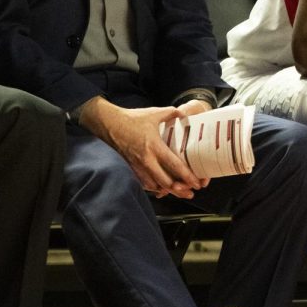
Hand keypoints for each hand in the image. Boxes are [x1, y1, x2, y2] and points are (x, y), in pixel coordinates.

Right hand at [79, 98, 205, 198]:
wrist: (109, 124)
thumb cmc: (132, 118)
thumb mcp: (154, 113)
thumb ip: (172, 113)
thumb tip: (184, 114)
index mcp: (154, 146)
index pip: (174, 165)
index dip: (187, 176)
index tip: (196, 183)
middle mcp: (146, 159)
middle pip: (165, 182)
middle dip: (180, 190)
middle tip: (191, 193)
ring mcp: (138, 165)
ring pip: (154, 186)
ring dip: (167, 191)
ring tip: (179, 193)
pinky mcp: (131, 168)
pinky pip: (144, 183)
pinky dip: (154, 188)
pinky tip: (162, 189)